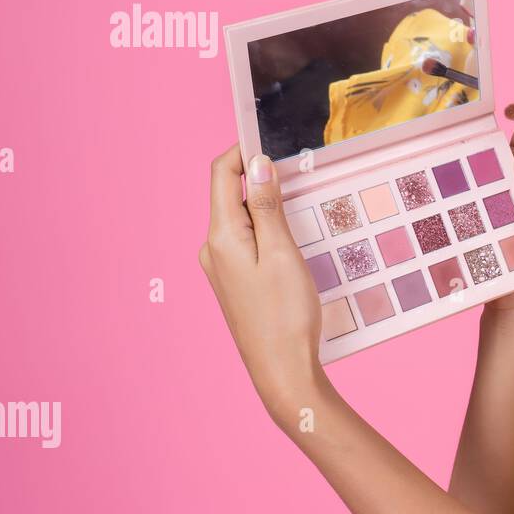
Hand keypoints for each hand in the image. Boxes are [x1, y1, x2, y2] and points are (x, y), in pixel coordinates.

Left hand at [199, 145, 324, 418]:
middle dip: (261, 180)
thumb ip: (268, 206)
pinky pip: (246, 241)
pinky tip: (291, 246)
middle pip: (230, 195)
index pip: (221, 175)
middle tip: (299, 181)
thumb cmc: (285, 315)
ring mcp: (221, 267)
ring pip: (241, 219)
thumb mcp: (282, 253)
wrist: (281, 371)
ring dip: (267, 208)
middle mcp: (212, 248)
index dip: (244, 152)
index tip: (272, 142)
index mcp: (220, 236)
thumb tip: (257, 163)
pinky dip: (266, 231)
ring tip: (300, 217)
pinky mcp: (234, 282)